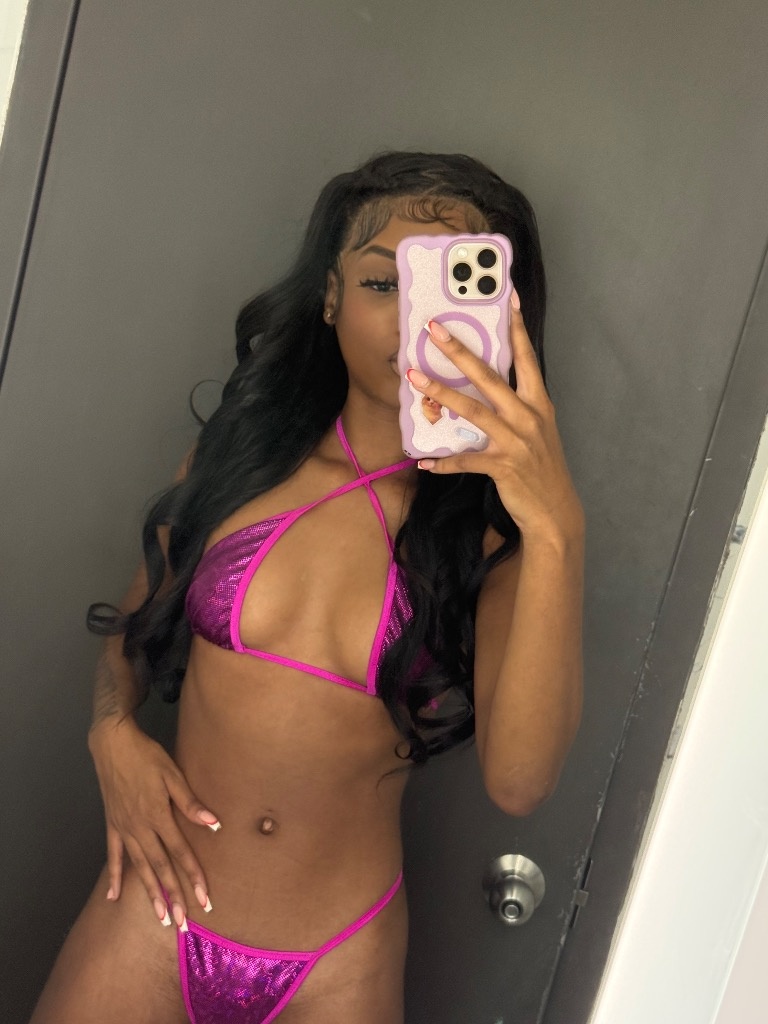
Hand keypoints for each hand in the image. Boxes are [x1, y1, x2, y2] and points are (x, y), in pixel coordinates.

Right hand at [88, 716, 218, 927]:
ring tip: (160, 918)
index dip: (193, 877)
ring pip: (139, 868)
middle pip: (160, 868)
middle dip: (173, 897)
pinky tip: (114, 898)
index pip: (180, 853)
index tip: (204, 899)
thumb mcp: (172, 774)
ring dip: (150, 894)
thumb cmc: (147, 756)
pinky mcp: (112, 824)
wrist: (112, 743)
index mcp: (158, 816)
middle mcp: (140, 827)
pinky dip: (115, 877)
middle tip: (183, 924)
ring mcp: (124, 828)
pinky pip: (115, 856)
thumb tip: (214, 824)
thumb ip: (191, 802)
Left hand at [406, 293, 583, 543]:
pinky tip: (423, 462)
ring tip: (414, 378)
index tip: (509, 297)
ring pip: (472, 410)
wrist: (555, 512)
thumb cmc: (542, 469)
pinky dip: (443, 462)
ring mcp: (516, 441)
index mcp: (539, 404)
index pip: (527, 358)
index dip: (517, 328)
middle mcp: (529, 417)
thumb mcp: (539, 432)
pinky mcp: (502, 466)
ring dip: (440, 393)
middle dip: (459, 351)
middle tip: (435, 329)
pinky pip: (465, 460)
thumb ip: (518, 408)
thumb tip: (490, 388)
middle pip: (489, 376)